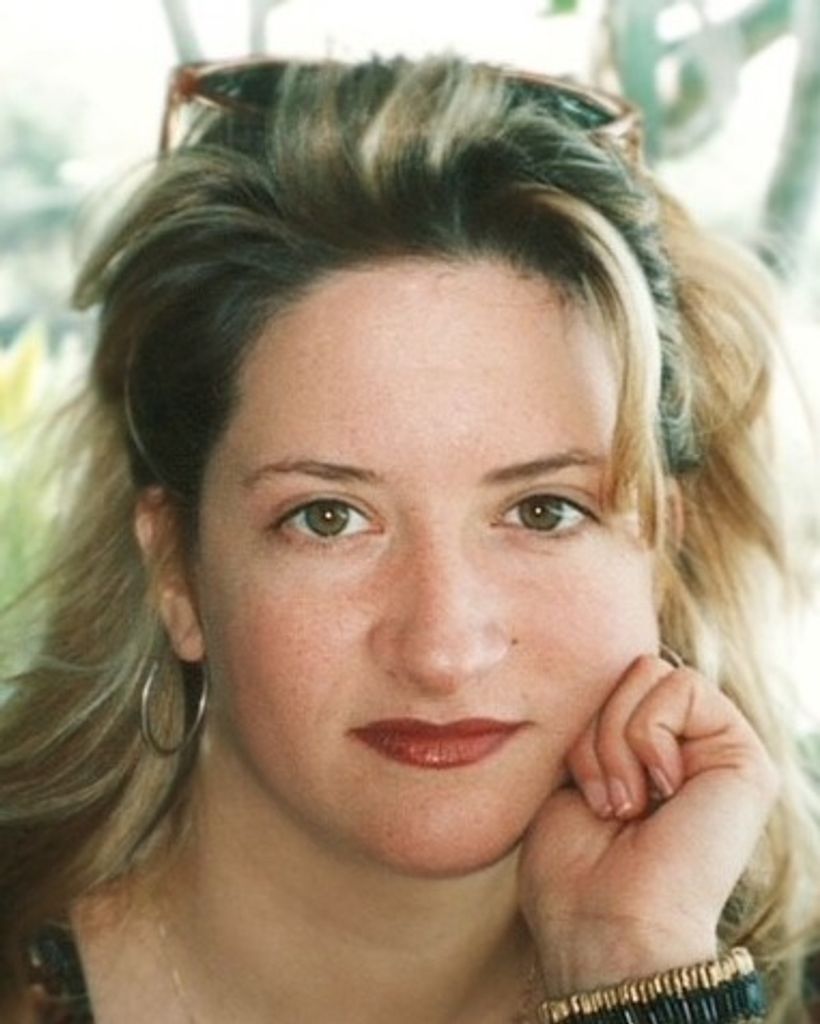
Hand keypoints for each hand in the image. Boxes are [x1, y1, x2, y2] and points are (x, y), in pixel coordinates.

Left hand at [517, 654, 779, 995]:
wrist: (604, 924)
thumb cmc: (574, 868)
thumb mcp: (569, 775)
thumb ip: (592, 721)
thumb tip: (588, 668)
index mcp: (649, 754)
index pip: (609, 680)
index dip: (580, 725)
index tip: (581, 792)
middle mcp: (688, 748)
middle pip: (627, 669)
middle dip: (594, 731)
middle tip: (606, 802)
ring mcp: (718, 751)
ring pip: (647, 670)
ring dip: (613, 740)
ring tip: (627, 806)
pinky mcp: (744, 757)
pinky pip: (680, 685)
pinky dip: (645, 736)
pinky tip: (658, 796)